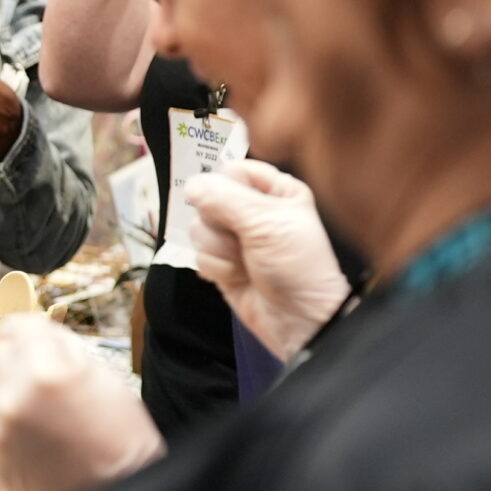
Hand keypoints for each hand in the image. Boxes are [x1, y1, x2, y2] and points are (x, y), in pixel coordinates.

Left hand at [0, 313, 164, 490]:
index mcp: (45, 372)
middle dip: (20, 362)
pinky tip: (43, 446)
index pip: (16, 326)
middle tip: (48, 384)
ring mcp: (0, 432)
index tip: (40, 342)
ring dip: (16, 398)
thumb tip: (40, 330)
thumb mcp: (104, 376)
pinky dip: (14, 433)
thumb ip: (64, 348)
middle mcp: (13, 399)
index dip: (33, 333)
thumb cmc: (123, 440)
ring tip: (52, 422)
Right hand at [185, 160, 350, 360]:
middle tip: (245, 239)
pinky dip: (216, 268)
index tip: (235, 205)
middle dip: (221, 224)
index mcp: (275, 191)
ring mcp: (235, 238)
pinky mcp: (221, 262)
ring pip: (198, 227)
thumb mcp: (268, 224)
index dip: (226, 186)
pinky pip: (198, 254)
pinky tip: (238, 276)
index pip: (231, 170)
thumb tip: (191, 185)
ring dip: (220, 250)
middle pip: (207, 199)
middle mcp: (253, 211)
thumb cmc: (299, 269)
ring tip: (246, 262)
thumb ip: (226, 199)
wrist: (298, 321)